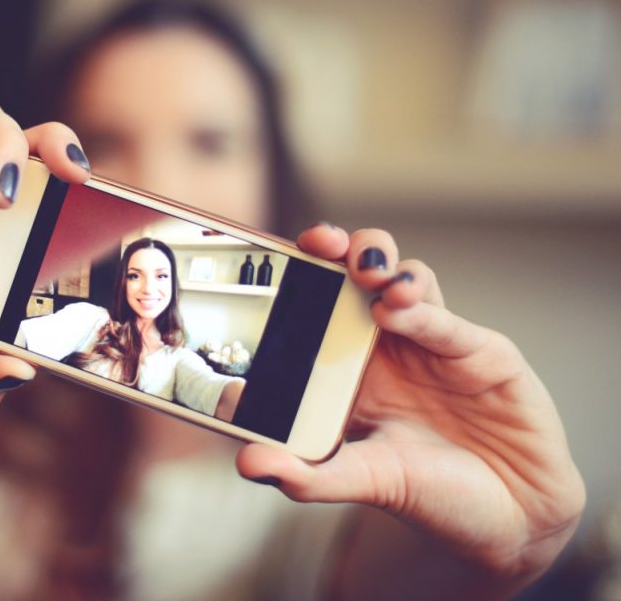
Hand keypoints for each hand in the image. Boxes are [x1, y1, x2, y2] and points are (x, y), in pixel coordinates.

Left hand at [235, 224, 584, 591]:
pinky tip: (398, 309)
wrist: (513, 520)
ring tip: (366, 277)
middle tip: (320, 244)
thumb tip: (249, 464)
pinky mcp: (482, 352)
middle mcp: (388, 347)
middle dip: (340, 248)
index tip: (272, 261)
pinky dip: (422, 311)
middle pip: (359, 275)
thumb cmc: (434, 495)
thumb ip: (310, 475)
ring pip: (404, 280)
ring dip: (382, 266)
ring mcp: (434, 344)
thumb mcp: (365, 483)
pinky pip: (447, 322)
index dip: (299, 276)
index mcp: (349, 368)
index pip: (317, 306)